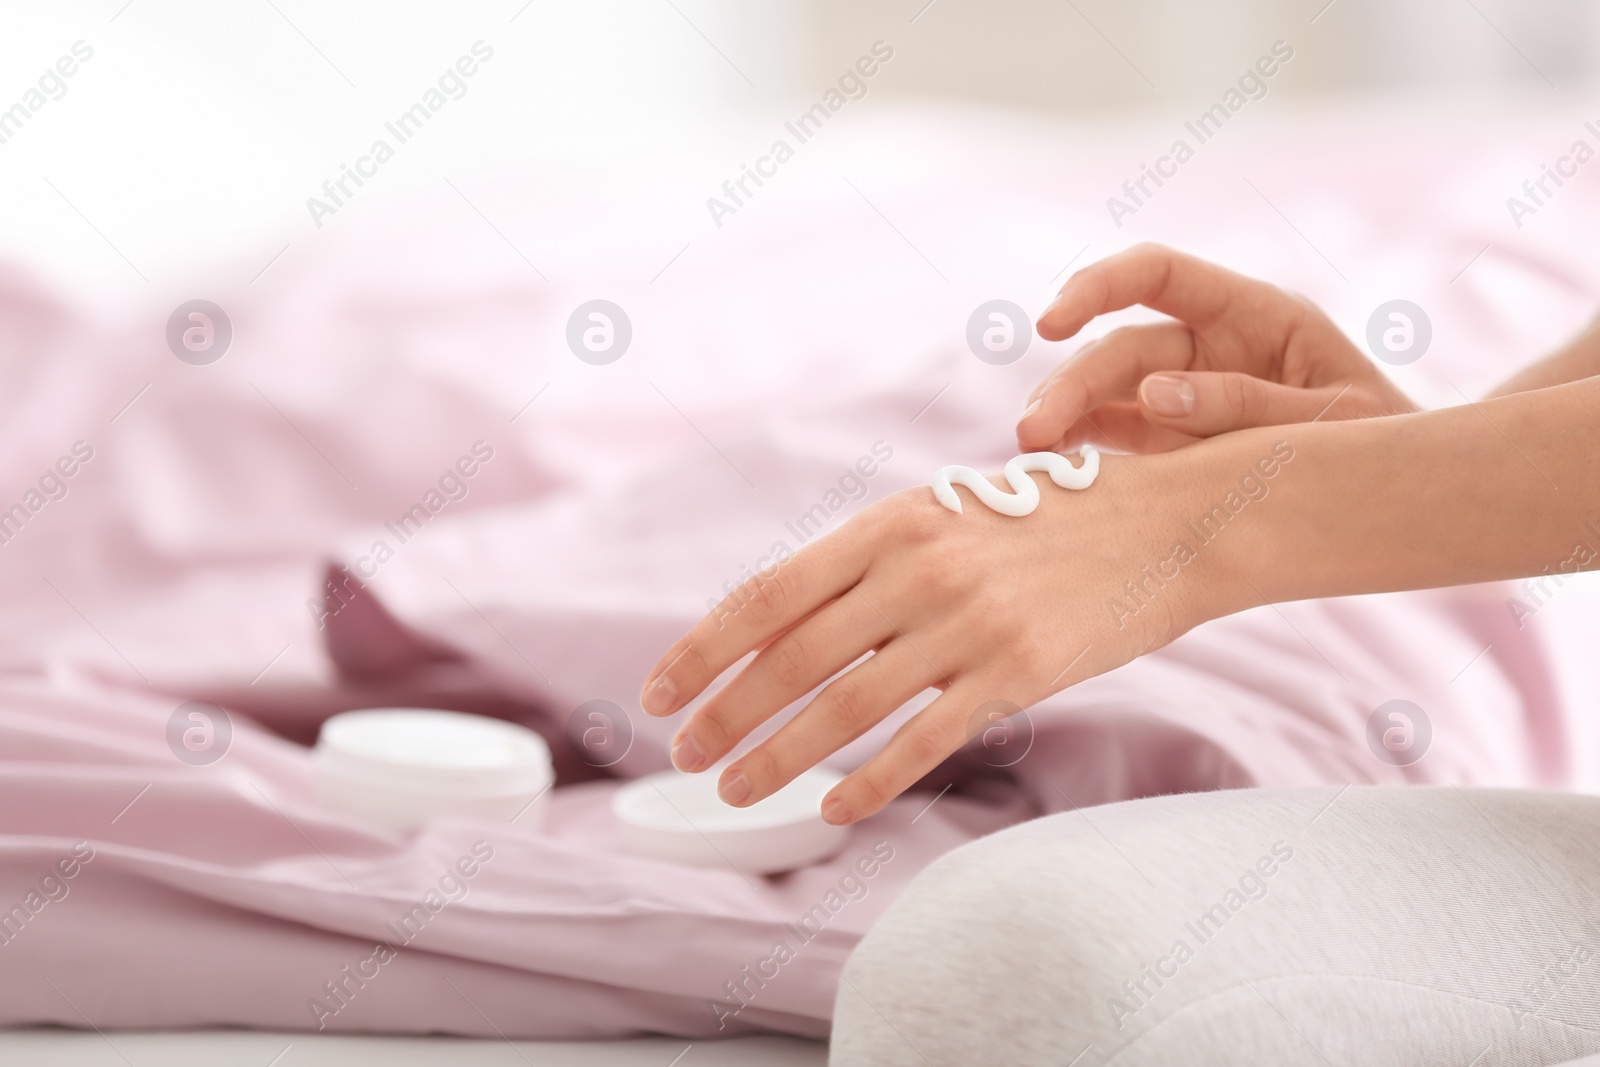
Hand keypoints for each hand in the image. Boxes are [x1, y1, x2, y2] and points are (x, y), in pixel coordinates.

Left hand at [638, 453, 1210, 825]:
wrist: (1170, 524)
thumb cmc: (1047, 519)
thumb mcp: (946, 512)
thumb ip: (869, 562)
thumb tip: (781, 621)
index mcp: (891, 522)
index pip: (769, 594)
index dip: (704, 647)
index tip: (659, 689)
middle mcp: (921, 570)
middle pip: (792, 658)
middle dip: (724, 712)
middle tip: (682, 753)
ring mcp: (970, 625)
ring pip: (846, 709)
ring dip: (777, 758)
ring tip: (731, 788)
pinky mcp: (1019, 674)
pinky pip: (925, 741)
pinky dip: (870, 783)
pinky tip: (831, 812)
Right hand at [1017, 244, 1416, 453]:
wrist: (1410, 494)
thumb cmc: (1385, 440)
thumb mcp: (1335, 418)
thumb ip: (1246, 405)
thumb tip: (1154, 396)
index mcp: (1254, 314)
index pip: (1158, 274)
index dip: (1098, 286)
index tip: (1052, 320)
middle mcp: (1210, 346)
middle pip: (1122, 348)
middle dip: (1073, 384)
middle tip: (1034, 432)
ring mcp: (1188, 395)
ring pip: (1109, 393)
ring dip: (1066, 417)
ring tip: (1031, 452)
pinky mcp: (1176, 441)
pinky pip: (1118, 436)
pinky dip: (1083, 449)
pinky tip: (1055, 468)